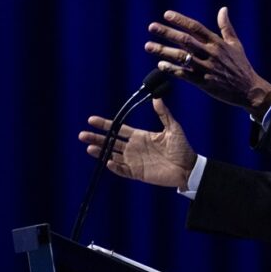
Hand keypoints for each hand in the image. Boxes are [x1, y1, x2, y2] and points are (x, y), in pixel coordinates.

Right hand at [78, 98, 196, 188]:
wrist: (188, 168)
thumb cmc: (182, 147)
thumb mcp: (173, 128)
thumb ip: (164, 114)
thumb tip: (156, 98)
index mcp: (140, 136)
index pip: (118, 129)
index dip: (105, 124)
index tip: (91, 120)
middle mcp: (134, 148)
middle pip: (111, 142)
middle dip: (96, 138)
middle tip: (82, 135)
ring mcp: (134, 161)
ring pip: (112, 155)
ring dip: (101, 152)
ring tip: (89, 148)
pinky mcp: (138, 173)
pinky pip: (122, 170)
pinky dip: (114, 166)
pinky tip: (107, 161)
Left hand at [145, 7, 270, 117]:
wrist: (249, 90)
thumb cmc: (241, 66)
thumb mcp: (236, 44)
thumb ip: (226, 27)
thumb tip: (223, 9)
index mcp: (217, 43)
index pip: (196, 27)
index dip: (181, 20)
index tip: (166, 15)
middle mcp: (210, 53)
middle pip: (185, 40)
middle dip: (167, 33)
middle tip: (151, 27)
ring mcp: (206, 68)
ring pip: (181, 57)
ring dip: (163, 51)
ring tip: (148, 46)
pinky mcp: (203, 82)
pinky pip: (184, 74)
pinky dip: (171, 69)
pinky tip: (160, 65)